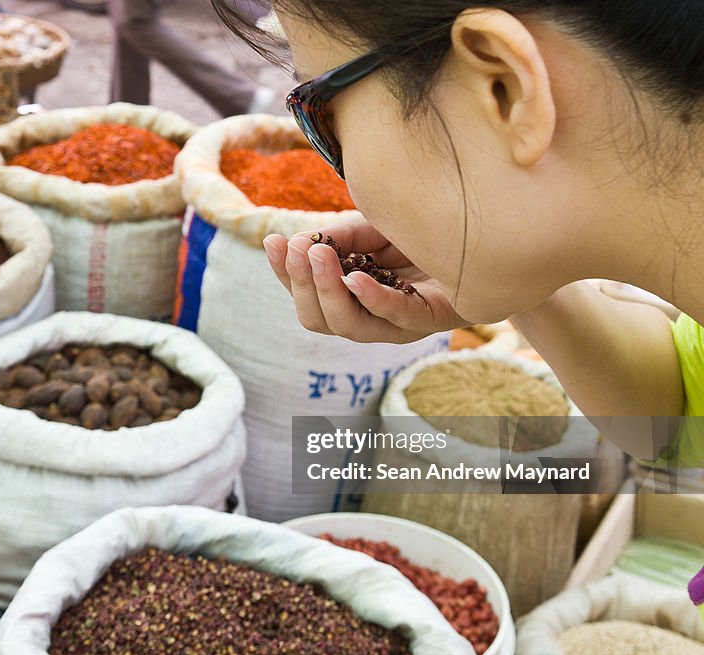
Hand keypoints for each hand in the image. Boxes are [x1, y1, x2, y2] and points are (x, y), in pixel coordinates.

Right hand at [261, 220, 468, 342]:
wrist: (483, 239)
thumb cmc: (422, 237)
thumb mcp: (372, 228)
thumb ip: (339, 235)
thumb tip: (298, 244)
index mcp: (350, 300)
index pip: (306, 297)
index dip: (285, 274)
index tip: (272, 243)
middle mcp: (369, 319)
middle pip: (319, 319)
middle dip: (302, 285)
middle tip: (297, 251)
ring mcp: (398, 324)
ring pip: (348, 325)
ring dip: (327, 291)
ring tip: (318, 257)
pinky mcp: (430, 320)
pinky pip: (395, 315)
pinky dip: (371, 299)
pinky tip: (355, 278)